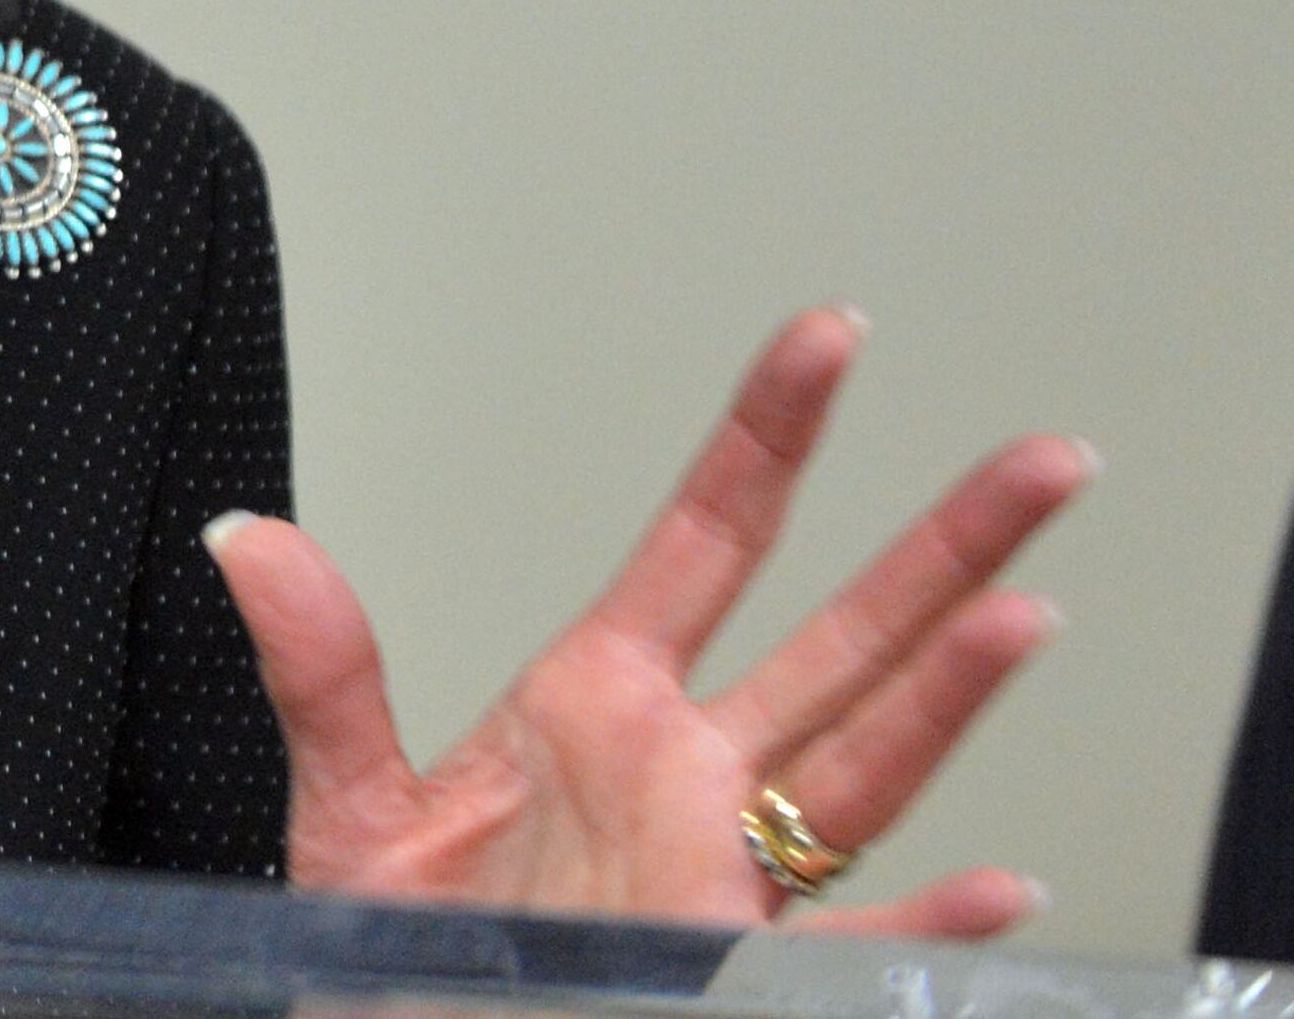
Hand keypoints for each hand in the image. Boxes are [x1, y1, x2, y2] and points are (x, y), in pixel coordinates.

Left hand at [206, 307, 1087, 937]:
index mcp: (597, 711)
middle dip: (943, 550)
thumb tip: (249, 541)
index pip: (707, 540)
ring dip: (951, 698)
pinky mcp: (735, 979)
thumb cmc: (396, 962)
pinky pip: (858, 953)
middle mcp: (683, 780)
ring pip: (869, 770)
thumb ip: (317, 670)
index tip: (830, 338)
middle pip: (840, 641)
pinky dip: (933, 926)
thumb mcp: (345, 813)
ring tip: (1026, 615)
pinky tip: (1004, 890)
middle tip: (1043, 462)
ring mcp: (725, 881)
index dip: (769, 436)